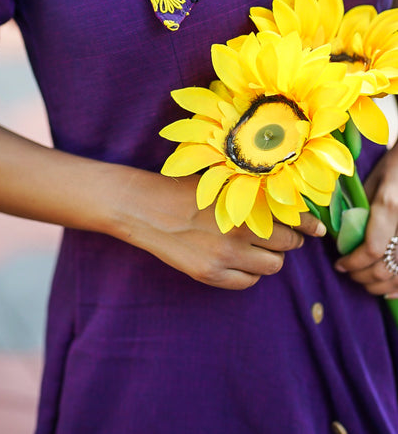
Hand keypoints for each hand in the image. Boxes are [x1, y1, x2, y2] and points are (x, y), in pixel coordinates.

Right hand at [116, 172, 325, 289]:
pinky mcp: (211, 275)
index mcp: (244, 204)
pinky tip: (240, 260)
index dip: (309, 225)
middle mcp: (239, 231)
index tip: (317, 229)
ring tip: (258, 247)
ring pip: (272, 266)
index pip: (293, 219)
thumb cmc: (184, 189)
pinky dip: (250, 272)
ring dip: (271, 257)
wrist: (147, 208)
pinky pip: (248, 282)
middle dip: (290, 240)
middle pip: (287, 245)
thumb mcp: (221, 182)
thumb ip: (252, 192)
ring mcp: (225, 256)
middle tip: (282, 235)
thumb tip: (287, 204)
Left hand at [335, 145, 397, 296]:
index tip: (339, 264)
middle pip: (384, 266)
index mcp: (389, 207)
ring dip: (378, 284)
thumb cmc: (393, 167)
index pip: (370, 249)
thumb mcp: (371, 182)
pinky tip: (386, 291)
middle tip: (348, 272)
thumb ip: (359, 209)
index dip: (352, 263)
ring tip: (363, 280)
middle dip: (361, 275)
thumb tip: (343, 234)